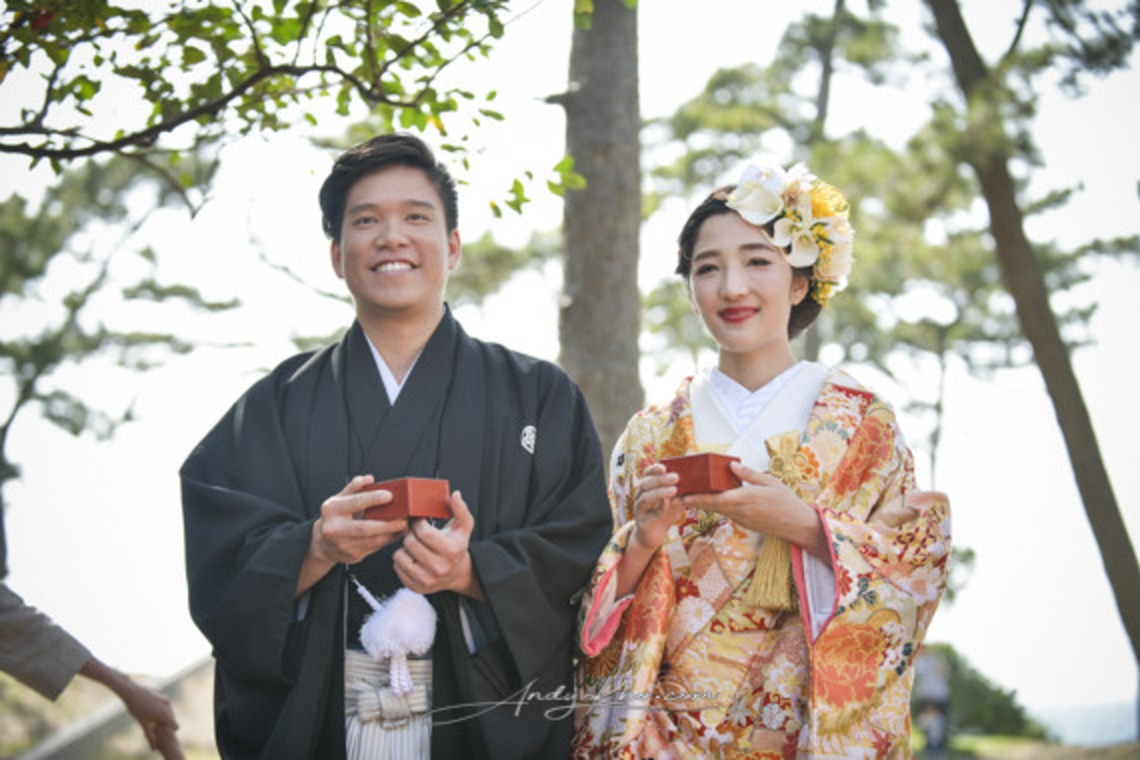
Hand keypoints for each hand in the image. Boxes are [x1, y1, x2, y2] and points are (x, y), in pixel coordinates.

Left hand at [114, 675, 182, 758]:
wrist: (131, 691)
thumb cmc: (137, 709)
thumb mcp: (144, 725)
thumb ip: (151, 737)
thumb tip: (154, 749)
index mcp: (166, 714)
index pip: (175, 726)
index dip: (168, 730)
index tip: (160, 731)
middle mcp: (168, 705)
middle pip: (170, 718)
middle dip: (163, 722)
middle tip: (150, 722)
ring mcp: (165, 697)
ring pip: (166, 709)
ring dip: (160, 713)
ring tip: (147, 713)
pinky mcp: (160, 692)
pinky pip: (161, 702)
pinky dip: (157, 705)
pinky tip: (146, 704)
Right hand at [312, 475, 408, 564]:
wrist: (323, 543)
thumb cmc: (335, 517)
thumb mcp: (339, 499)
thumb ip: (354, 487)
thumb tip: (369, 478)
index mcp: (332, 510)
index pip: (355, 502)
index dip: (373, 499)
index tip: (389, 496)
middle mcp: (334, 529)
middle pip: (365, 527)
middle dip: (387, 524)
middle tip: (403, 518)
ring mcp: (343, 545)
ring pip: (373, 541)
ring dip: (391, 534)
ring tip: (403, 525)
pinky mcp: (353, 556)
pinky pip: (375, 548)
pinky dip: (388, 540)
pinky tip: (396, 534)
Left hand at [394, 490, 482, 598]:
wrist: (456, 573)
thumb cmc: (456, 546)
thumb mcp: (463, 527)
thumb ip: (460, 509)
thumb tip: (455, 495)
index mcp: (450, 551)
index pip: (423, 533)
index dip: (418, 523)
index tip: (420, 522)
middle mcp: (439, 568)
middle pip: (410, 543)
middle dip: (410, 534)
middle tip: (416, 533)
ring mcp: (426, 580)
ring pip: (400, 555)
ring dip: (404, 547)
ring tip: (414, 546)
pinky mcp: (416, 587)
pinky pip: (397, 567)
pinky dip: (401, 559)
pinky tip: (412, 557)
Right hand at [629, 463, 683, 553]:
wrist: (655, 534)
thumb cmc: (666, 513)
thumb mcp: (676, 500)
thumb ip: (682, 491)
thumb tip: (695, 480)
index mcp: (648, 487)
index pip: (648, 474)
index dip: (654, 469)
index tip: (664, 466)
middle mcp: (640, 494)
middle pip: (646, 483)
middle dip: (661, 479)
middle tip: (676, 477)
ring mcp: (639, 507)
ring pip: (645, 496)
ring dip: (660, 492)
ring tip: (674, 490)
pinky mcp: (640, 519)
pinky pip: (648, 512)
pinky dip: (659, 507)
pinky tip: (668, 504)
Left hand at [685, 461, 827, 558]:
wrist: (797, 525)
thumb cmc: (786, 501)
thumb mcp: (770, 482)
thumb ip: (749, 474)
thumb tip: (731, 464)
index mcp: (746, 498)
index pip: (717, 499)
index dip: (698, 498)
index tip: (684, 496)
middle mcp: (741, 511)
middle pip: (712, 506)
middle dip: (695, 501)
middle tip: (678, 494)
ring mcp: (742, 519)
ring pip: (718, 510)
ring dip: (704, 504)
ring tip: (689, 495)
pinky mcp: (744, 523)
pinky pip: (726, 513)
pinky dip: (716, 507)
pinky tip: (710, 499)